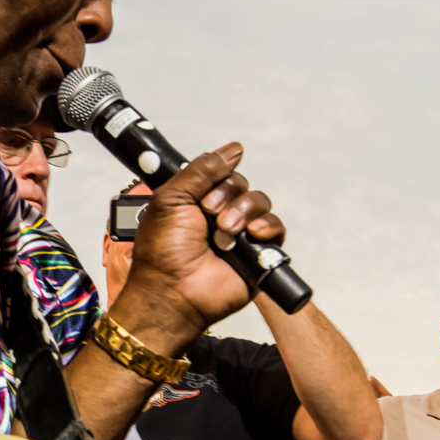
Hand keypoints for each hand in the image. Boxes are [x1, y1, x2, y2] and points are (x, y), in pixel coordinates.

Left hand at [114, 145, 283, 350]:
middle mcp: (220, 215)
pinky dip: (267, 227)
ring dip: (243, 212)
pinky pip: (276, 229)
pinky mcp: (257, 255)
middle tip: (209, 215)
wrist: (172, 290)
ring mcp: (240, 234)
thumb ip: (201, 169)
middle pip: (243, 185)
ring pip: (260, 203)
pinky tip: (252, 234)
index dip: (217, 179)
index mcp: (198, 200)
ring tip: (225, 232)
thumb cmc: (163, 251)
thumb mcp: (172, 197)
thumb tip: (233, 149)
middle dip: (227, 197)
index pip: (223, 173)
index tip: (202, 198)